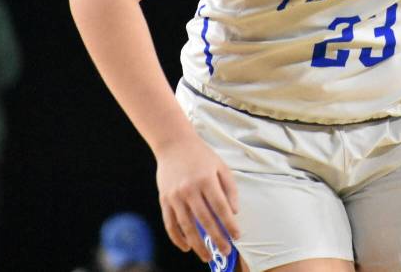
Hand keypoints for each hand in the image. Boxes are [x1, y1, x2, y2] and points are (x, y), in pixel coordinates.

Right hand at [155, 133, 240, 263]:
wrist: (173, 144)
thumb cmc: (201, 156)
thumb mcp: (221, 166)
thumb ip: (230, 188)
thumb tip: (234, 212)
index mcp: (206, 180)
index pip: (220, 207)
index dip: (229, 224)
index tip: (236, 236)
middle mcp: (190, 189)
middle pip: (204, 220)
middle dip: (216, 238)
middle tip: (225, 252)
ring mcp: (175, 196)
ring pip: (186, 226)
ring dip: (197, 244)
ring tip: (206, 256)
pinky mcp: (164, 200)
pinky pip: (170, 224)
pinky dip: (177, 238)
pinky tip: (186, 247)